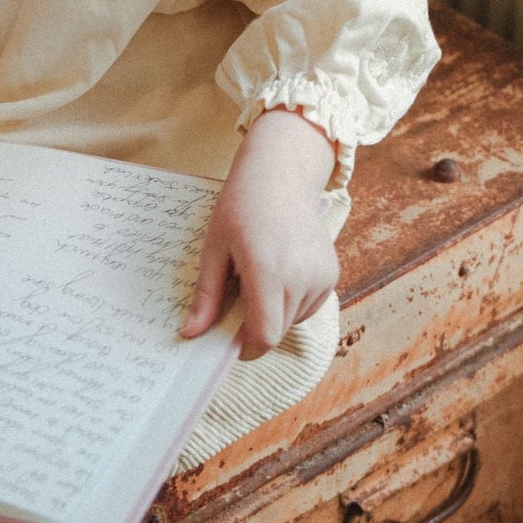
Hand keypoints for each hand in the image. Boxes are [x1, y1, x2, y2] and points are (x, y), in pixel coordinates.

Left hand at [181, 109, 339, 359]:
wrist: (282, 174)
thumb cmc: (242, 206)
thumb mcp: (214, 248)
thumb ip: (206, 295)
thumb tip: (191, 334)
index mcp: (268, 271)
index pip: (264, 334)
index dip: (247, 348)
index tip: (231, 345)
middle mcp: (301, 277)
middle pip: (278, 332)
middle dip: (256, 329)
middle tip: (239, 301)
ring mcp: (322, 276)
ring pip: (293, 321)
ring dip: (274, 315)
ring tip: (260, 278)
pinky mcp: (331, 274)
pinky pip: (308, 307)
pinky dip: (291, 303)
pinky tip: (280, 274)